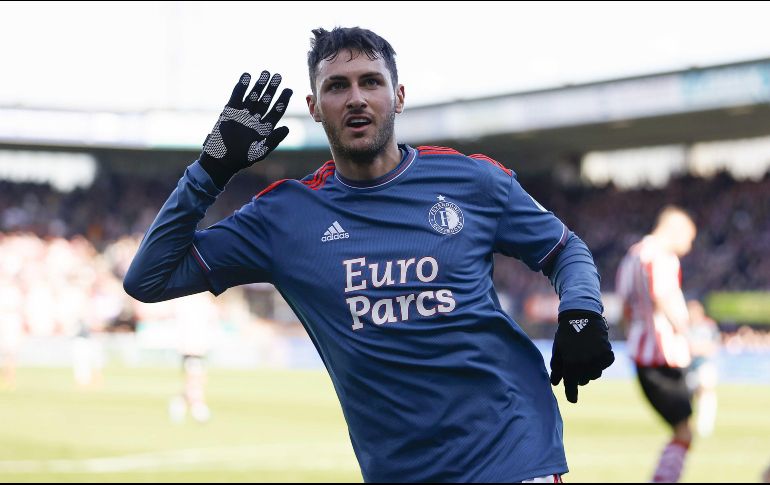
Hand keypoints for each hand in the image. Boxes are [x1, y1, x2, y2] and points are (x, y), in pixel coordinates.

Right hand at [199, 71, 292, 187]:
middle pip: (265, 100)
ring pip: (252, 96)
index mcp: (264, 128)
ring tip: (266, 73)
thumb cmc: (242, 158)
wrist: (221, 159)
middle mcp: (254, 119)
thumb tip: (287, 128)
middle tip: (278, 76)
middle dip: (272, 88)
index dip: (282, 100)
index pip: (276, 111)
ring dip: (258, 85)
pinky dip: (241, 86)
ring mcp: (242, 114)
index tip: (289, 90)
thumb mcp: (260, 150)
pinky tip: (246, 76)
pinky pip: (236, 96)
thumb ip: (274, 139)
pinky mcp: (230, 111)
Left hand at [550, 310, 614, 402]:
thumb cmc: (566, 334)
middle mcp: (585, 364)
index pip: (571, 385)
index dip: (571, 394)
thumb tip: (555, 384)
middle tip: (575, 364)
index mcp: (570, 364)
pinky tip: (594, 351)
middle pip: (583, 380)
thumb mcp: (558, 350)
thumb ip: (557, 368)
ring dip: (589, 369)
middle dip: (578, 376)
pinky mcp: (608, 354)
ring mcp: (598, 360)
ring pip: (594, 374)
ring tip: (584, 356)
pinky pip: (604, 365)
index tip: (572, 400)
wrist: (582, 315)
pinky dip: (599, 361)